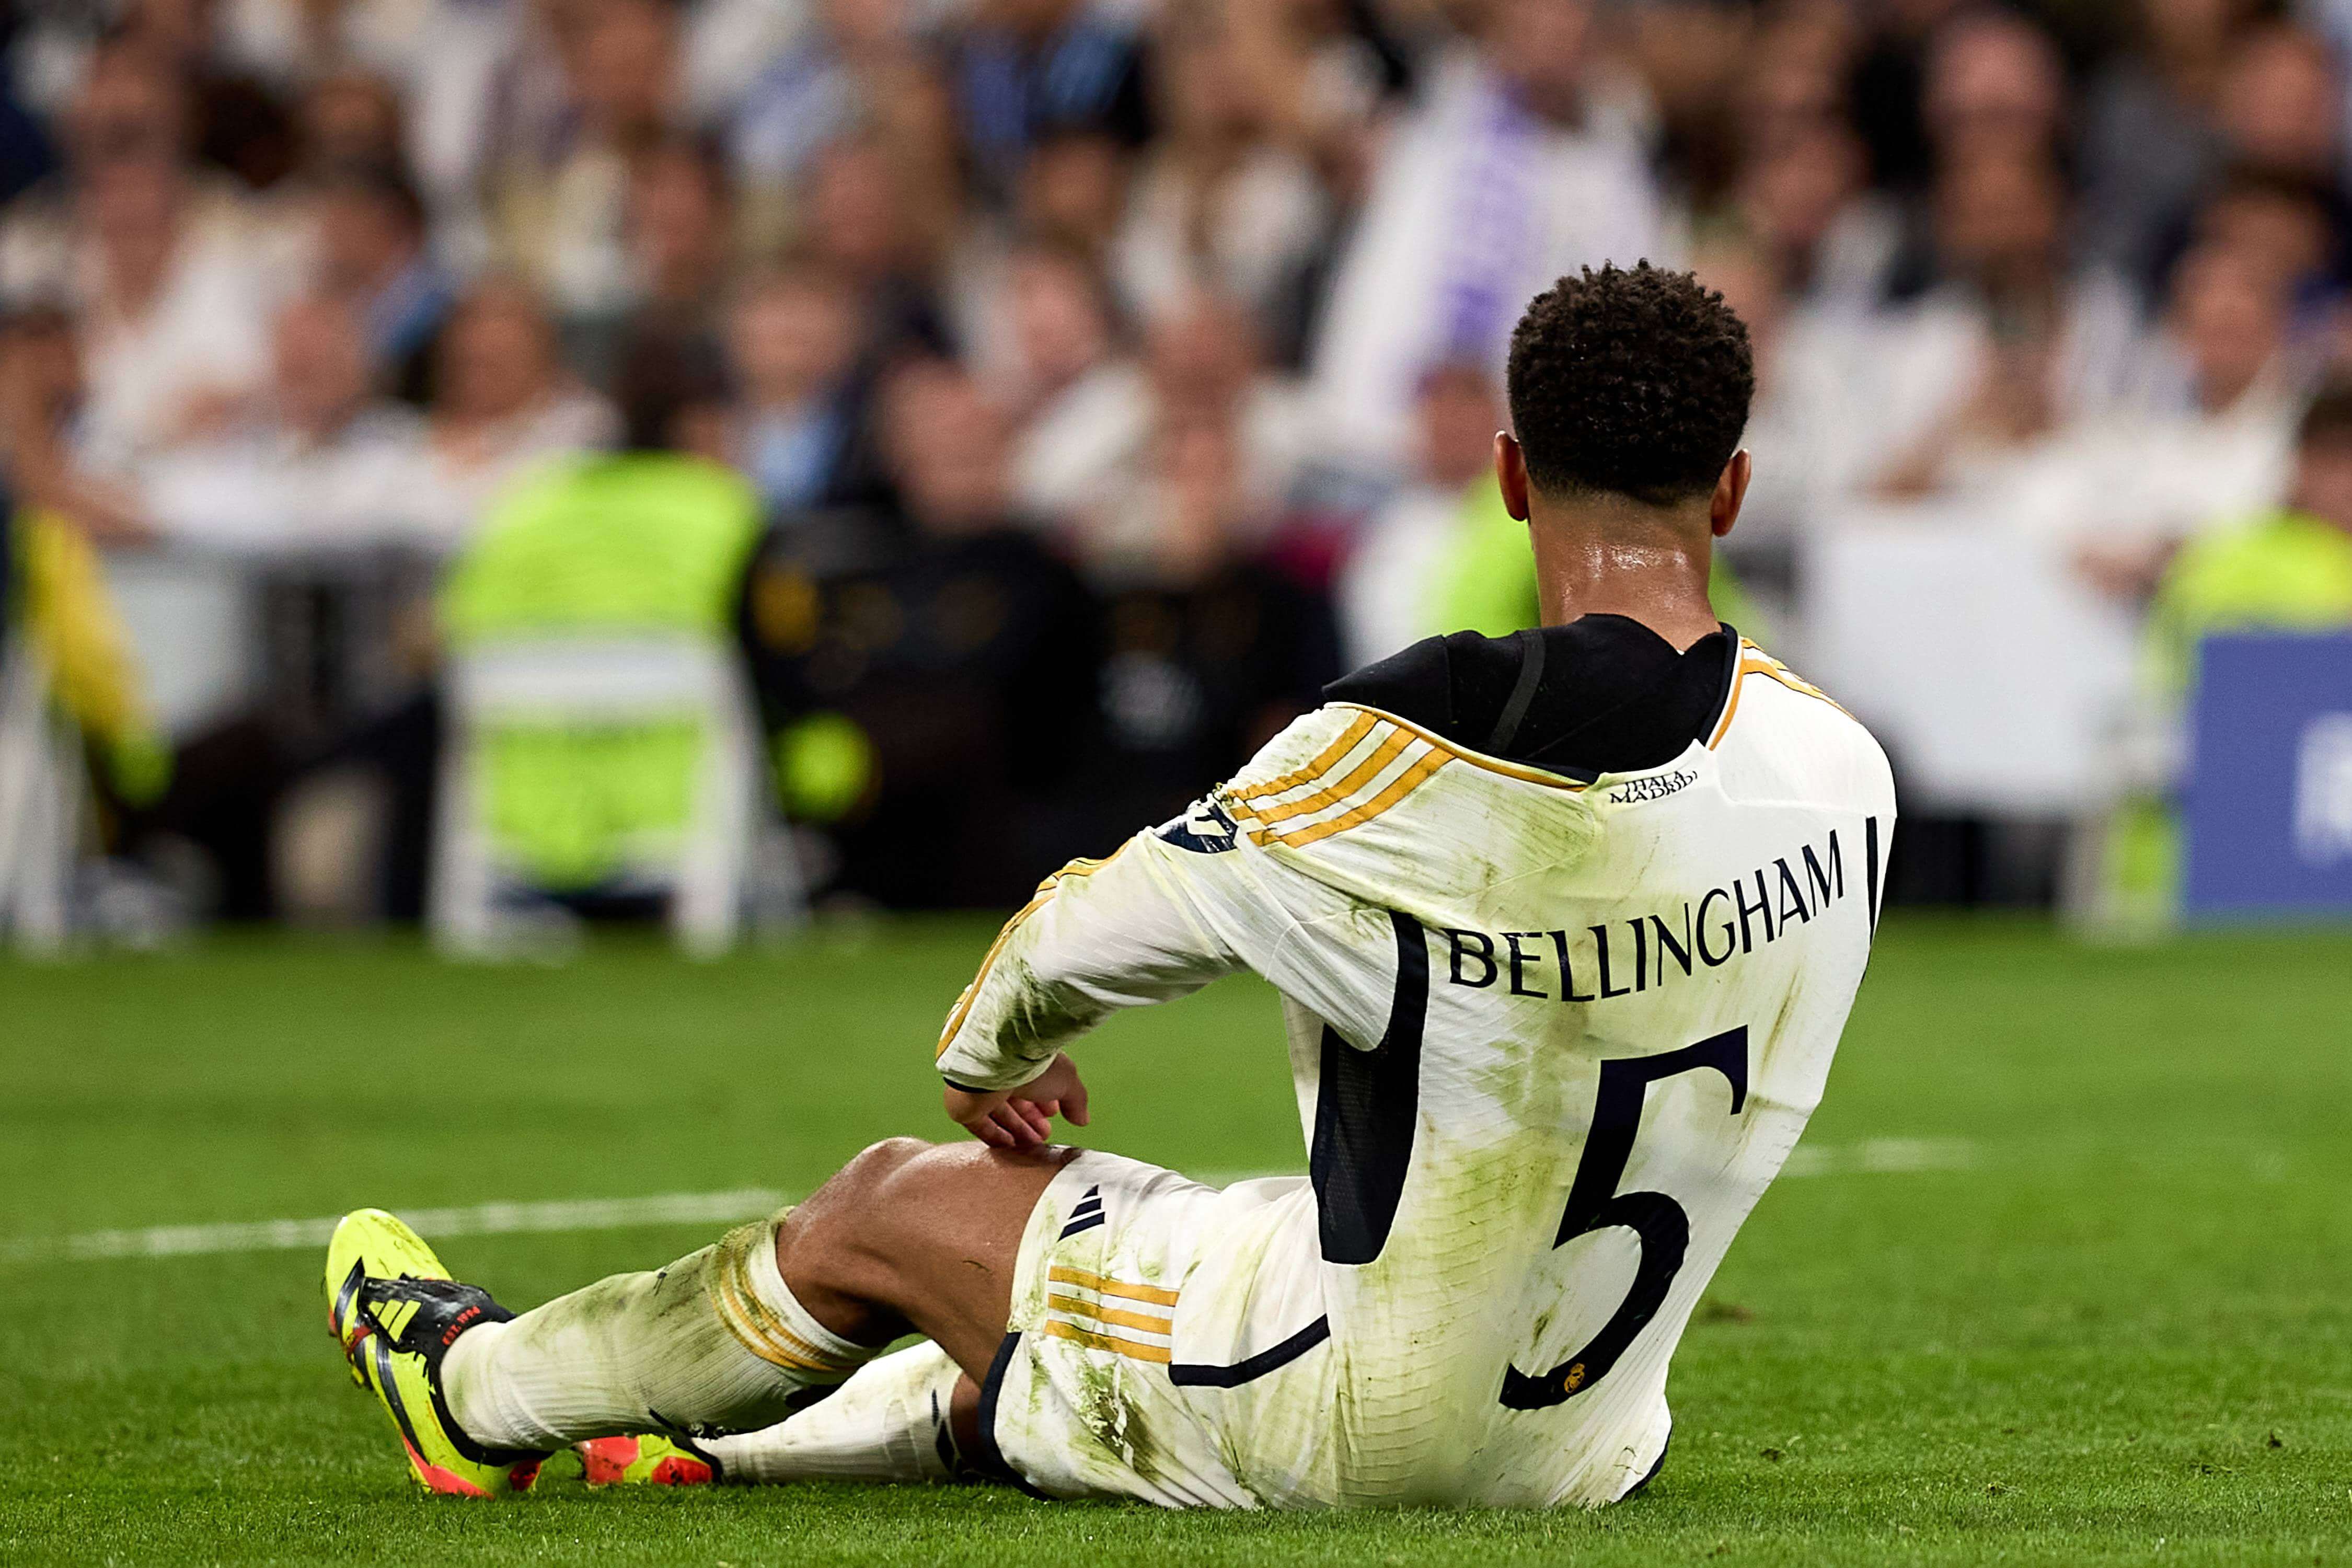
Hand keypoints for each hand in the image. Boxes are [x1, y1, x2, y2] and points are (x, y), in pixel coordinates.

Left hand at [943, 1053, 1090, 1149]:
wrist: (998, 1061)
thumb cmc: (1033, 1063)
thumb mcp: (1066, 1080)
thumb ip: (1075, 1100)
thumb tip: (1082, 1119)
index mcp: (1019, 1061)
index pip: (1030, 1085)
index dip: (1042, 1102)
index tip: (1053, 1115)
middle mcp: (998, 1073)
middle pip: (1014, 1103)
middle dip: (1030, 1121)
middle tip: (1044, 1137)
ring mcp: (980, 1088)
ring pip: (999, 1115)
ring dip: (1017, 1131)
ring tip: (1034, 1146)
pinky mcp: (964, 1105)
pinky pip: (981, 1125)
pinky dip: (997, 1136)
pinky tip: (1011, 1146)